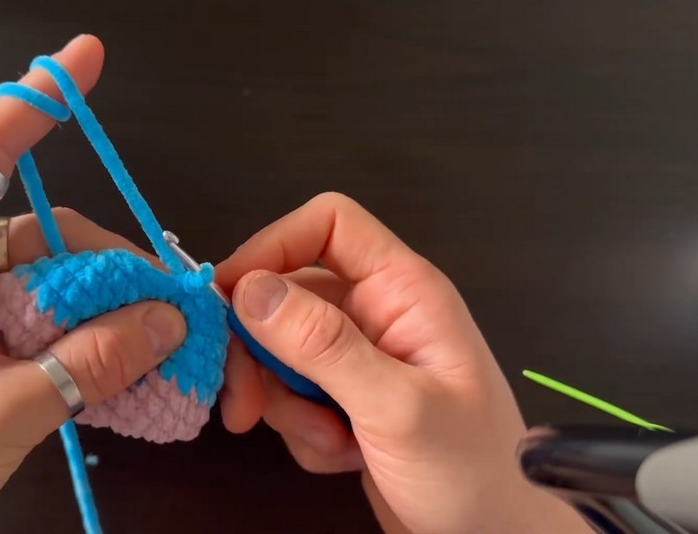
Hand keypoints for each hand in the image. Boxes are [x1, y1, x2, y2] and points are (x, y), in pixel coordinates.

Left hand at [0, 35, 186, 533]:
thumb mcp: (2, 418)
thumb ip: (90, 364)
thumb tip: (168, 320)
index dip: (35, 101)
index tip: (87, 59)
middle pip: (45, 234)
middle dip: (113, 266)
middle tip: (171, 316)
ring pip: (53, 283)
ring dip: (105, 313)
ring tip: (155, 355)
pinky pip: (42, 322)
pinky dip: (84, 341)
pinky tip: (122, 373)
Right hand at [216, 193, 590, 533]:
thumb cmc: (471, 471)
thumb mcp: (397, 407)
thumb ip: (324, 345)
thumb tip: (250, 288)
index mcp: (403, 290)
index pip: (329, 225)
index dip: (272, 246)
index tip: (226, 298)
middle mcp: (377, 314)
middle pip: (286, 295)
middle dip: (260, 352)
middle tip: (242, 407)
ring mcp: (359, 359)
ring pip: (280, 352)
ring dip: (287, 404)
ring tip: (331, 442)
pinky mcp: (344, 400)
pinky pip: (291, 396)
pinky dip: (303, 431)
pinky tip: (344, 457)